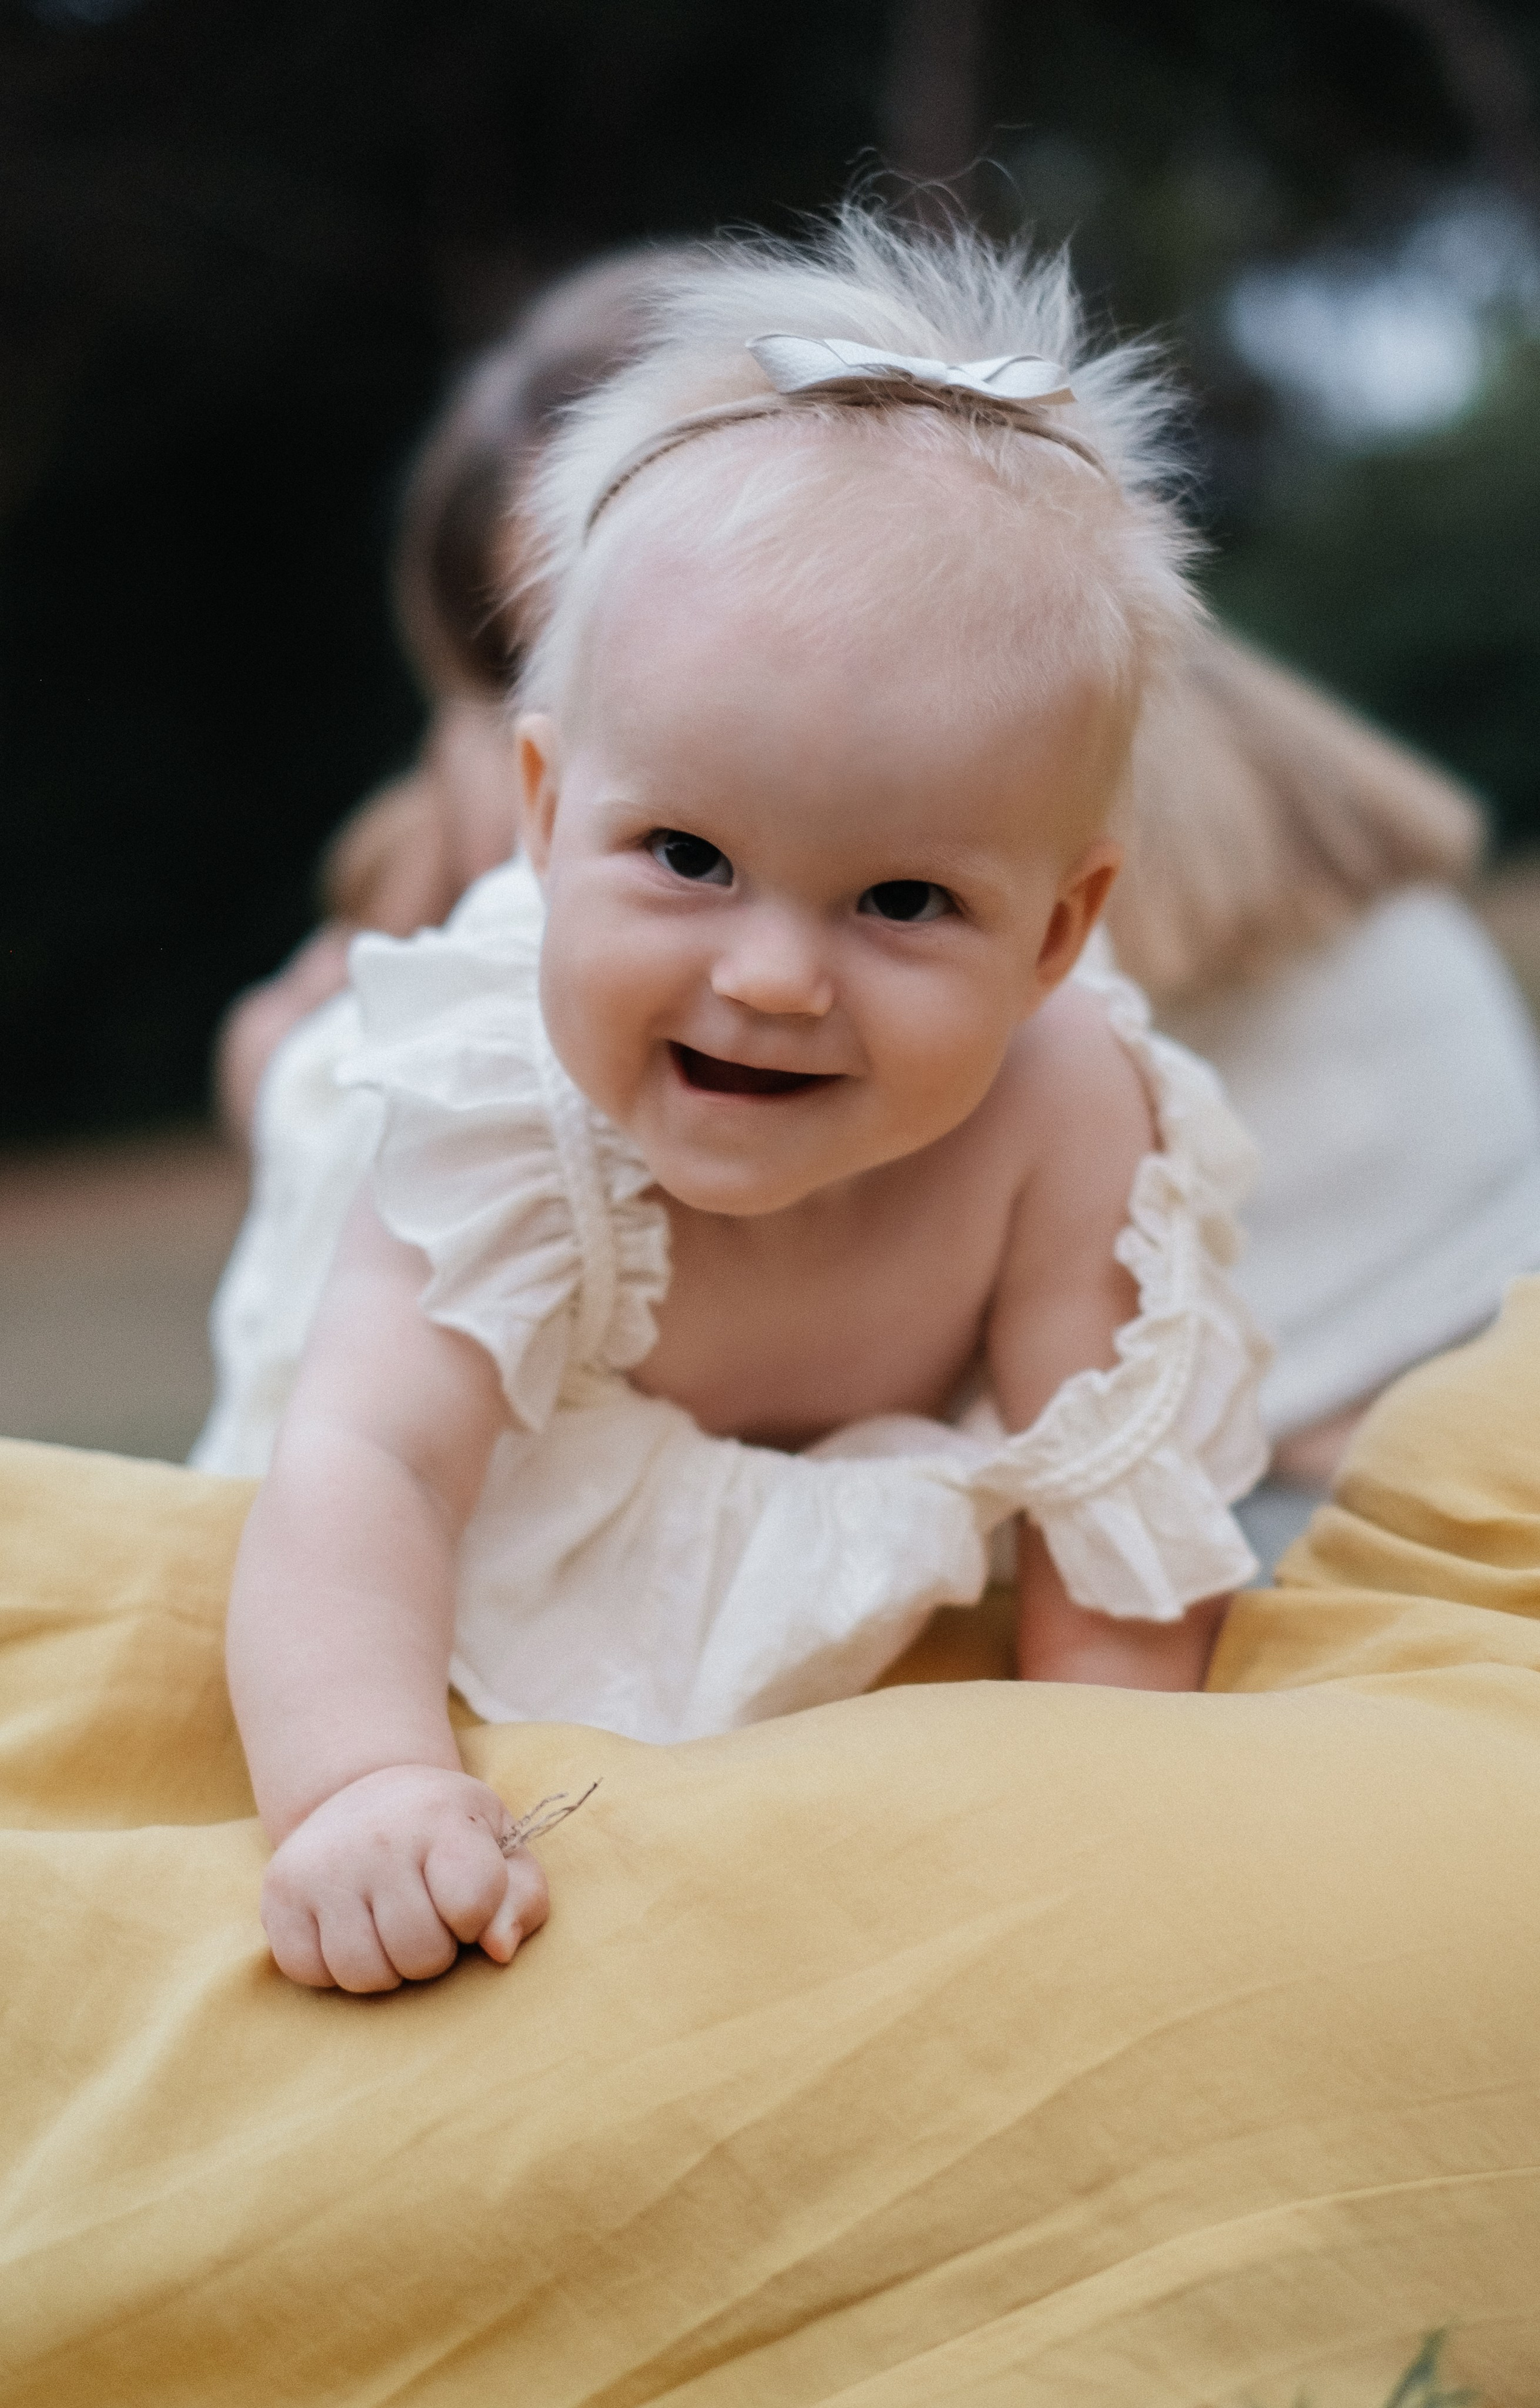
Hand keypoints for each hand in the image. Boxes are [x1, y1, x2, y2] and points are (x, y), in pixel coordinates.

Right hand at [259, 1764, 549, 1991]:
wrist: (365, 1792)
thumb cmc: (447, 1834)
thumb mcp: (501, 1848)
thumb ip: (522, 1898)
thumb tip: (498, 1950)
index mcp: (441, 1817)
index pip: (474, 1904)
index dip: (477, 1918)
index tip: (466, 1899)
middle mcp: (376, 1837)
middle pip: (421, 1954)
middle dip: (433, 1952)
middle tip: (426, 1916)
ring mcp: (321, 1865)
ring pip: (364, 1975)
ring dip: (386, 1969)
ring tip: (389, 1927)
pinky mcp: (278, 1893)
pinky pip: (310, 1974)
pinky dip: (333, 1969)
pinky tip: (348, 1929)